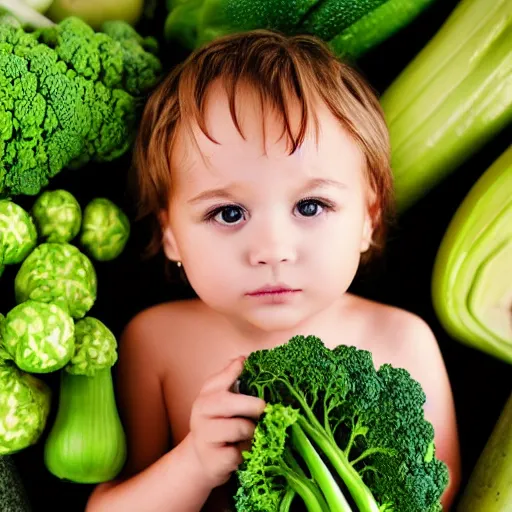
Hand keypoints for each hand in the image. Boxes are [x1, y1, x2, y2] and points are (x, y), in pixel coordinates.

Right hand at [188, 356, 265, 488]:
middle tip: (263, 408)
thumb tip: (242, 358)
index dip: (232, 371)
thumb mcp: (220, 401)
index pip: (218, 380)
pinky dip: (245, 451)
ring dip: (252, 432)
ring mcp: (205, 436)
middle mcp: (201, 413)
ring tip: (248, 434)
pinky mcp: (213, 459)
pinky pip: (240, 451)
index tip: (244, 362)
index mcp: (206, 396)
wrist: (202, 460)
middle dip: (252, 405)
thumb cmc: (218, 424)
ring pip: (240, 427)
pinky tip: (238, 450)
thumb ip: (230, 380)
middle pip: (229, 403)